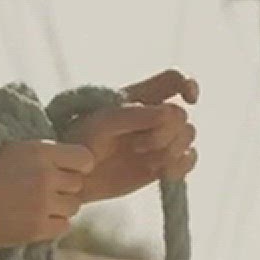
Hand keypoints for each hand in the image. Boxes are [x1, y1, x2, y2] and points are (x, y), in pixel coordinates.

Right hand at [0, 139, 95, 245]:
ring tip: (34, 204)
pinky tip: (32, 218)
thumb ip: (36, 150)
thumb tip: (63, 153)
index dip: (76, 164)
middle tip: (40, 189)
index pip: (84, 158)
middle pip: (78, 184)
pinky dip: (52, 224)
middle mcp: (45, 177)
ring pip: (73, 206)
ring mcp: (42, 205)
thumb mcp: (4, 146)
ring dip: (59, 206)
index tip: (63, 169)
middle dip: (64, 186)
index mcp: (39, 151)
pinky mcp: (37, 229)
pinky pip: (64, 226)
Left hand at [67, 69, 200, 202]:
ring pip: (188, 137)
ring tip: (147, 159)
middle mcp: (152, 118)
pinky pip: (187, 161)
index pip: (173, 80)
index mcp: (137, 98)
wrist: (71, 178)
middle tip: (137, 146)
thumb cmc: (79, 143)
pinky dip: (182, 166)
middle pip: (182, 116)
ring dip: (173, 149)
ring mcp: (158, 142)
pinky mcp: (161, 166)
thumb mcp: (102, 124)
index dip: (187, 85)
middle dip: (166, 132)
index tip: (189, 99)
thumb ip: (135, 116)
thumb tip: (172, 112)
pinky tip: (164, 174)